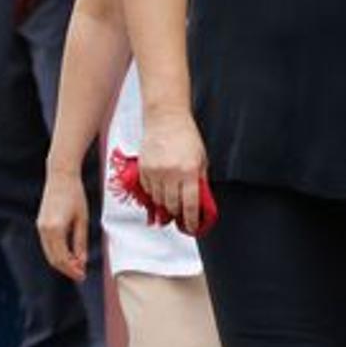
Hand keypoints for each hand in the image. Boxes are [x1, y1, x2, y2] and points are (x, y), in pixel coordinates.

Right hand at [36, 168, 90, 281]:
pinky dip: (57, 252)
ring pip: (49, 253)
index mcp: (55, 229)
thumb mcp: (83, 219)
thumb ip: (81, 242)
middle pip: (53, 259)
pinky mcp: (40, 224)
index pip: (62, 259)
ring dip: (62, 262)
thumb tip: (82, 262)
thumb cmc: (75, 195)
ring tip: (77, 265)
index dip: (72, 270)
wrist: (61, 176)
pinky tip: (69, 253)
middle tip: (81, 274)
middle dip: (67, 269)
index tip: (83, 275)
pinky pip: (48, 245)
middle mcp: (44, 230)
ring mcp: (40, 227)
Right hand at [139, 111, 209, 234]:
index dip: (191, 220)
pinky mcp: (143, 169)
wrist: (166, 119)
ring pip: (158, 200)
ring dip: (165, 205)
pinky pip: (148, 191)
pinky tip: (160, 189)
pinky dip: (154, 194)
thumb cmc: (186, 136)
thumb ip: (200, 180)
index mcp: (189, 171)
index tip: (192, 227)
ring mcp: (155, 172)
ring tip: (171, 202)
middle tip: (181, 214)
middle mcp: (171, 174)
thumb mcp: (201, 158)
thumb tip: (200, 201)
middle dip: (177, 213)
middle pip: (172, 205)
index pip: (190, 205)